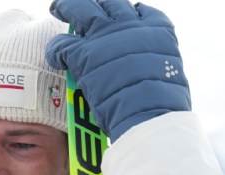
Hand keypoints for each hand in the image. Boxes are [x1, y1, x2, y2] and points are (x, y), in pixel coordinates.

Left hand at [46, 0, 190, 141]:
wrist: (149, 113)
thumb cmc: (162, 104)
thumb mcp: (169, 73)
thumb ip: (154, 61)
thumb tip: (144, 67)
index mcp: (157, 30)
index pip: (139, 11)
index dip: (126, 14)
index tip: (117, 19)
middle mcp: (130, 26)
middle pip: (108, 3)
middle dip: (92, 3)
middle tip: (79, 6)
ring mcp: (105, 36)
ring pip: (80, 9)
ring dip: (67, 8)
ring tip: (58, 9)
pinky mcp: (84, 53)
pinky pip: (61, 43)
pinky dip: (55, 49)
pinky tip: (55, 56)